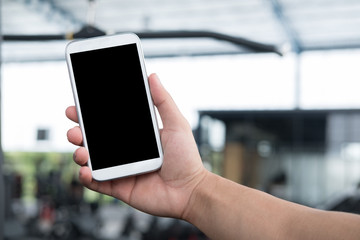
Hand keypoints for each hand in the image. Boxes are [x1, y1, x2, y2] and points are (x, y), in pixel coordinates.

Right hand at [66, 73, 206, 218]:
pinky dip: (86, 177)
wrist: (190, 190)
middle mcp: (125, 151)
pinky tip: (86, 171)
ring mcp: (121, 169)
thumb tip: (152, 76)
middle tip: (74, 127)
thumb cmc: (187, 158)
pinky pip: (97, 182)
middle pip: (94, 140)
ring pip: (92, 160)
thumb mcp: (176, 124)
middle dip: (79, 132)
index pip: (108, 123)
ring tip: (81, 150)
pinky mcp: (119, 187)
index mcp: (135, 135)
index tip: (79, 105)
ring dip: (80, 153)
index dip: (91, 114)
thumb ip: (163, 101)